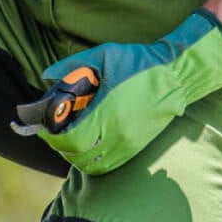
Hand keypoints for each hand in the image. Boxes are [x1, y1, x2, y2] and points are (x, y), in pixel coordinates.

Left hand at [16, 10, 221, 174]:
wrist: (176, 75)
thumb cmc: (140, 63)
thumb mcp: (104, 56)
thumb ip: (72, 66)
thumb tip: (47, 75)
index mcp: (107, 113)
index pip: (71, 139)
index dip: (53, 138)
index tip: (45, 128)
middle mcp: (117, 134)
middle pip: (78, 156)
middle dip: (61, 147)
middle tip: (54, 133)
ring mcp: (128, 144)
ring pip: (92, 165)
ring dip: (76, 156)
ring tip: (71, 140)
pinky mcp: (137, 147)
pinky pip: (109, 164)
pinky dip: (93, 160)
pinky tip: (89, 145)